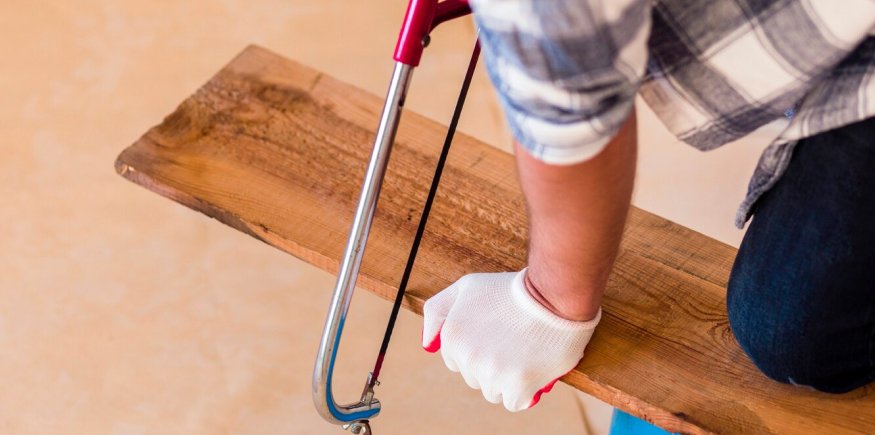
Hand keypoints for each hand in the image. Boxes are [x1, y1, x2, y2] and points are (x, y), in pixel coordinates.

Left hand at [422, 269, 600, 410]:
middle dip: (491, 366)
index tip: (495, 337)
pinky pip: (514, 403)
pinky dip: (524, 392)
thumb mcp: (466, 287)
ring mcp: (491, 373)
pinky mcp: (517, 386)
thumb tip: (428, 345)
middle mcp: (467, 356)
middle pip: (474, 378)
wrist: (552, 295)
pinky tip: (532, 370)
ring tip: (523, 354)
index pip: (455, 361)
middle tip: (512, 342)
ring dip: (507, 380)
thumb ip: (438, 310)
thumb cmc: (512, 290)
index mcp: (452, 335)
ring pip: (493, 393)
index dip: (477, 350)